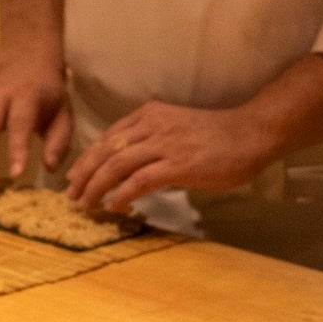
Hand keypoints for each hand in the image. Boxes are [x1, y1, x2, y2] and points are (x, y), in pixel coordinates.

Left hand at [65, 101, 276, 212]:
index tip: (75, 176)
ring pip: (116, 165)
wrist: (250, 134)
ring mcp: (165, 143)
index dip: (87, 158)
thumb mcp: (177, 127)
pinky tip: (113, 206)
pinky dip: (121, 194)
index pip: (108, 136)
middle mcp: (152, 125)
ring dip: (96, 186)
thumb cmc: (218, 136)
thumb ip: (153, 140)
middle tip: (71, 194)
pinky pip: (139, 180)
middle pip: (106, 150)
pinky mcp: (178, 164)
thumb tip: (130, 167)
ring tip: (85, 204)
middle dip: (84, 173)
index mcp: (150, 115)